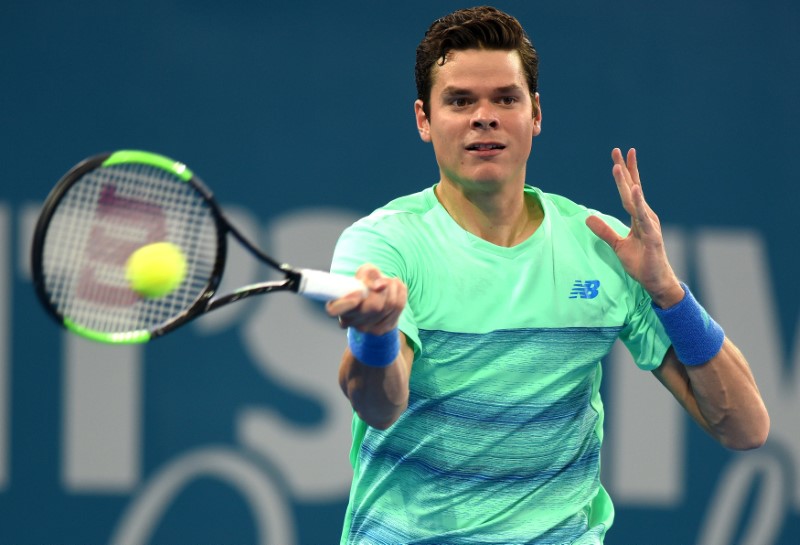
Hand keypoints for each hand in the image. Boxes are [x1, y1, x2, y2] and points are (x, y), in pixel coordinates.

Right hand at [325, 263, 406, 334]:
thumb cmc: (365, 286)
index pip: (333, 310)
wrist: (377, 302)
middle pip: (373, 306)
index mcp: (338, 306)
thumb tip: (378, 285)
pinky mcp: (383, 328)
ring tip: (389, 281)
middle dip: (381, 289)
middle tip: (381, 282)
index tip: (359, 292)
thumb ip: (367, 273)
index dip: (346, 302)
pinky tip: (396, 286)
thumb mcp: (362, 274)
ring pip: (389, 305)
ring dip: (392, 287)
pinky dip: (401, 291)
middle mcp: (351, 321)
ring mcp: (368, 328)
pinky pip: (399, 306)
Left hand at [585, 148, 683, 307]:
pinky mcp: (652, 236)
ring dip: (628, 183)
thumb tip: (588, 217)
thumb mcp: (617, 245)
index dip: (624, 174)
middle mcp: (646, 216)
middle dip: (626, 169)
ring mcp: (650, 225)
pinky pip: (643, 217)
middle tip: (618, 151)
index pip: (629, 191)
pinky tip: (634, 190)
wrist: (656, 281)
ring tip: (619, 167)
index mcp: (639, 216)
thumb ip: (604, 230)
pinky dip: (638, 203)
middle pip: (633, 189)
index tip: (617, 157)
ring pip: (636, 200)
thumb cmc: (641, 262)